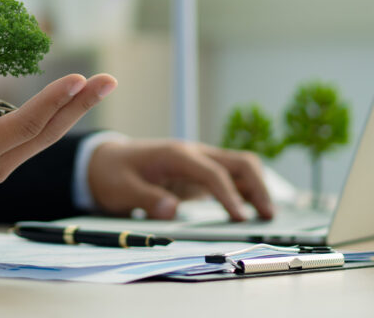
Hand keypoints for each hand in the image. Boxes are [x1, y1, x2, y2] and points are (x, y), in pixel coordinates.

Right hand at [0, 73, 116, 198]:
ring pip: (45, 137)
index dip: (52, 103)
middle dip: (79, 105)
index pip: (23, 127)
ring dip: (75, 110)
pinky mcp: (0, 160)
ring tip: (100, 85)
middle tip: (108, 80)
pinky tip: (73, 101)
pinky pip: (35, 138)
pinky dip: (58, 117)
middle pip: (45, 134)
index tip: (78, 79)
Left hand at [87, 140, 273, 220]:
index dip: (228, 195)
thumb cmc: (113, 173)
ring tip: (268, 216)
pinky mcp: (199, 173)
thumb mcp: (121, 189)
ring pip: (240, 166)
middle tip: (268, 216)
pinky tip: (253, 211)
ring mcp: (199, 161)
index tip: (240, 219)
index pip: (212, 172)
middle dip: (258, 186)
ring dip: (257, 187)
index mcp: (176, 154)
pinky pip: (231, 177)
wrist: (105, 160)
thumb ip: (146, 199)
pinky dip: (246, 191)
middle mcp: (194, 153)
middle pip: (238, 162)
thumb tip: (172, 212)